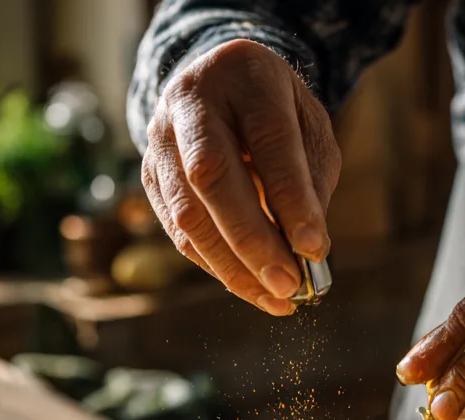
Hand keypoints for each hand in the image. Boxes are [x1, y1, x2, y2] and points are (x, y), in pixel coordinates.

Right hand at [142, 39, 340, 314]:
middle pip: (213, 177)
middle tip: (288, 285)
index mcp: (244, 75)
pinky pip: (179, 232)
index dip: (290, 199)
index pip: (268, 141)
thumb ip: (310, 183)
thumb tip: (307, 254)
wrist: (218, 86)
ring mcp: (160, 140)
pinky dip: (216, 266)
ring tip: (275, 299)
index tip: (314, 250)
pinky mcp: (149, 177)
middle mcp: (191, 101)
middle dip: (253, 241)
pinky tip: (249, 286)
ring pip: (188, 214)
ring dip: (232, 267)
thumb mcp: (307, 129)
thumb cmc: (274, 114)